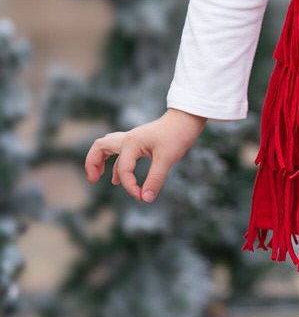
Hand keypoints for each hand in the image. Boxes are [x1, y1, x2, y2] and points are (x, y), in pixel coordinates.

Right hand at [84, 108, 206, 202]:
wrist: (187, 118)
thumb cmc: (177, 135)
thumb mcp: (167, 159)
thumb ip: (155, 180)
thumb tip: (146, 198)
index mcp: (131, 143)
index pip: (123, 170)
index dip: (130, 187)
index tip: (142, 197)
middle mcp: (128, 139)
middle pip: (100, 147)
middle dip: (92, 163)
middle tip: (93, 180)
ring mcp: (133, 138)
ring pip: (107, 146)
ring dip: (100, 161)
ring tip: (98, 177)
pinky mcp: (139, 140)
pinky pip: (119, 151)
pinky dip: (115, 163)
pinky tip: (117, 177)